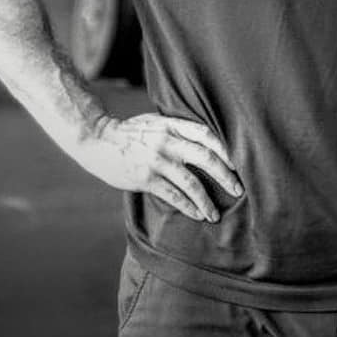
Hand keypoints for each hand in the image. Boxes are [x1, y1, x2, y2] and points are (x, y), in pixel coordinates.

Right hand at [76, 113, 242, 222]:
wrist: (98, 140)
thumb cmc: (129, 132)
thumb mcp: (155, 121)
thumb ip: (176, 128)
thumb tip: (203, 139)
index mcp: (172, 125)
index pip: (206, 134)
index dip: (224, 149)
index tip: (236, 164)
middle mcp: (167, 141)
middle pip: (205, 157)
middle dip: (225, 175)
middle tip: (238, 189)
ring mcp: (157, 160)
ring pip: (191, 182)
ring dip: (206, 200)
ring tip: (215, 214)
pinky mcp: (146, 178)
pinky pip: (173, 195)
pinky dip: (188, 206)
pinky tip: (197, 215)